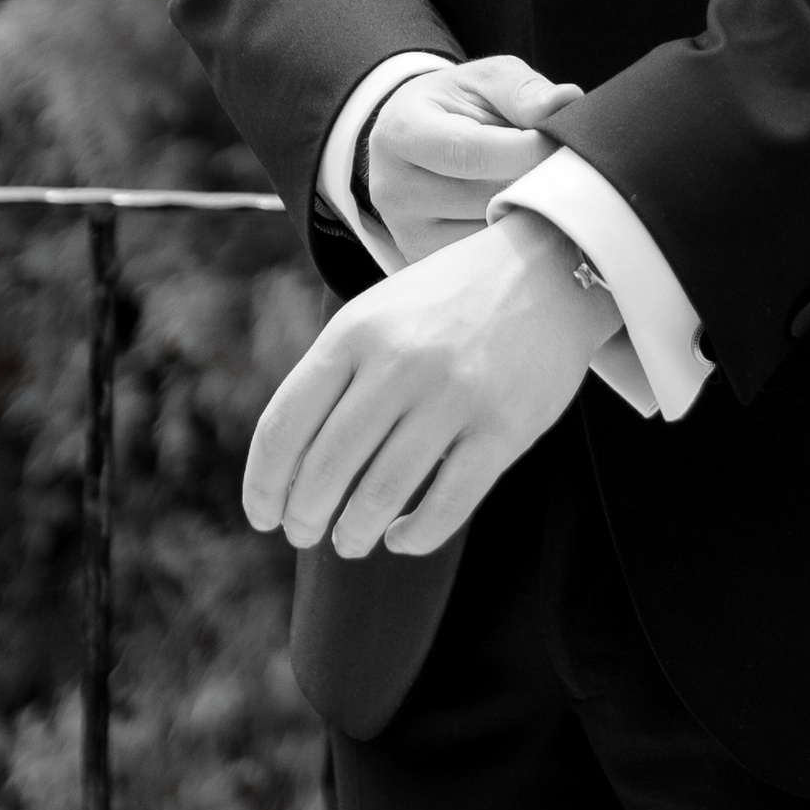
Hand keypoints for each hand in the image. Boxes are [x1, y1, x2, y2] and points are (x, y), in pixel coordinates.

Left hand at [243, 212, 622, 557]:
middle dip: (304, 516)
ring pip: (381, 494)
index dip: (263, 485)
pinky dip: (414, 536)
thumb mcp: (377, 315)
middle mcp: (400, 361)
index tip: (262, 516)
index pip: (285, 426)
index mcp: (356, 331)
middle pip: (326, 468)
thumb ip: (334, 376)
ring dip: (353, 532)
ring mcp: (455, 395)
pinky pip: (446, 505)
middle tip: (303, 534)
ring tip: (349, 541)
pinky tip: (401, 537)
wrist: (548, 267)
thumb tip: (286, 469)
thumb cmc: (447, 303)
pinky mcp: (504, 428)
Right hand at [366, 54, 582, 261]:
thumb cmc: (456, 106)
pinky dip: (518, 240)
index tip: (560, 143)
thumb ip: (524, 90)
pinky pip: (488, 261)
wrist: (417, 139)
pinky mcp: (427, 261)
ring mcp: (407, 232)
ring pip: (491, 235)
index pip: (468, 150)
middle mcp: (393, 188)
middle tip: (566, 168)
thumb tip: (565, 102)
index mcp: (402, 131)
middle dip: (534, 183)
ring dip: (530, 215)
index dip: (525, 150)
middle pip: (483, 198)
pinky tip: (527, 215)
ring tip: (543, 188)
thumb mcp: (486, 80)